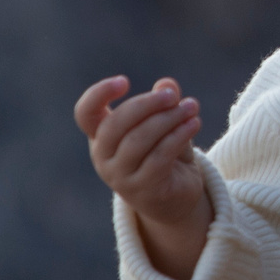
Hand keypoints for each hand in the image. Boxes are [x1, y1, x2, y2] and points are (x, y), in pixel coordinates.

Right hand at [74, 75, 210, 278]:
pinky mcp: (143, 189)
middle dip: (146, 105)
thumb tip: (167, 84)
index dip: (98, 94)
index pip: (86, 114)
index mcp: (102, 136)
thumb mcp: (165, 125)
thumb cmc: (164, 154)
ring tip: (192, 107)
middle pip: (115, 125)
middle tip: (172, 95)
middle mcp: (104, 157)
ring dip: (168, 119)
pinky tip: (194, 123)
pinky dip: (178, 137)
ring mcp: (120, 176)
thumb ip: (163, 104)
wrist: (175, 198)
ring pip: (139, 141)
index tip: (124, 81)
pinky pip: (159, 158)